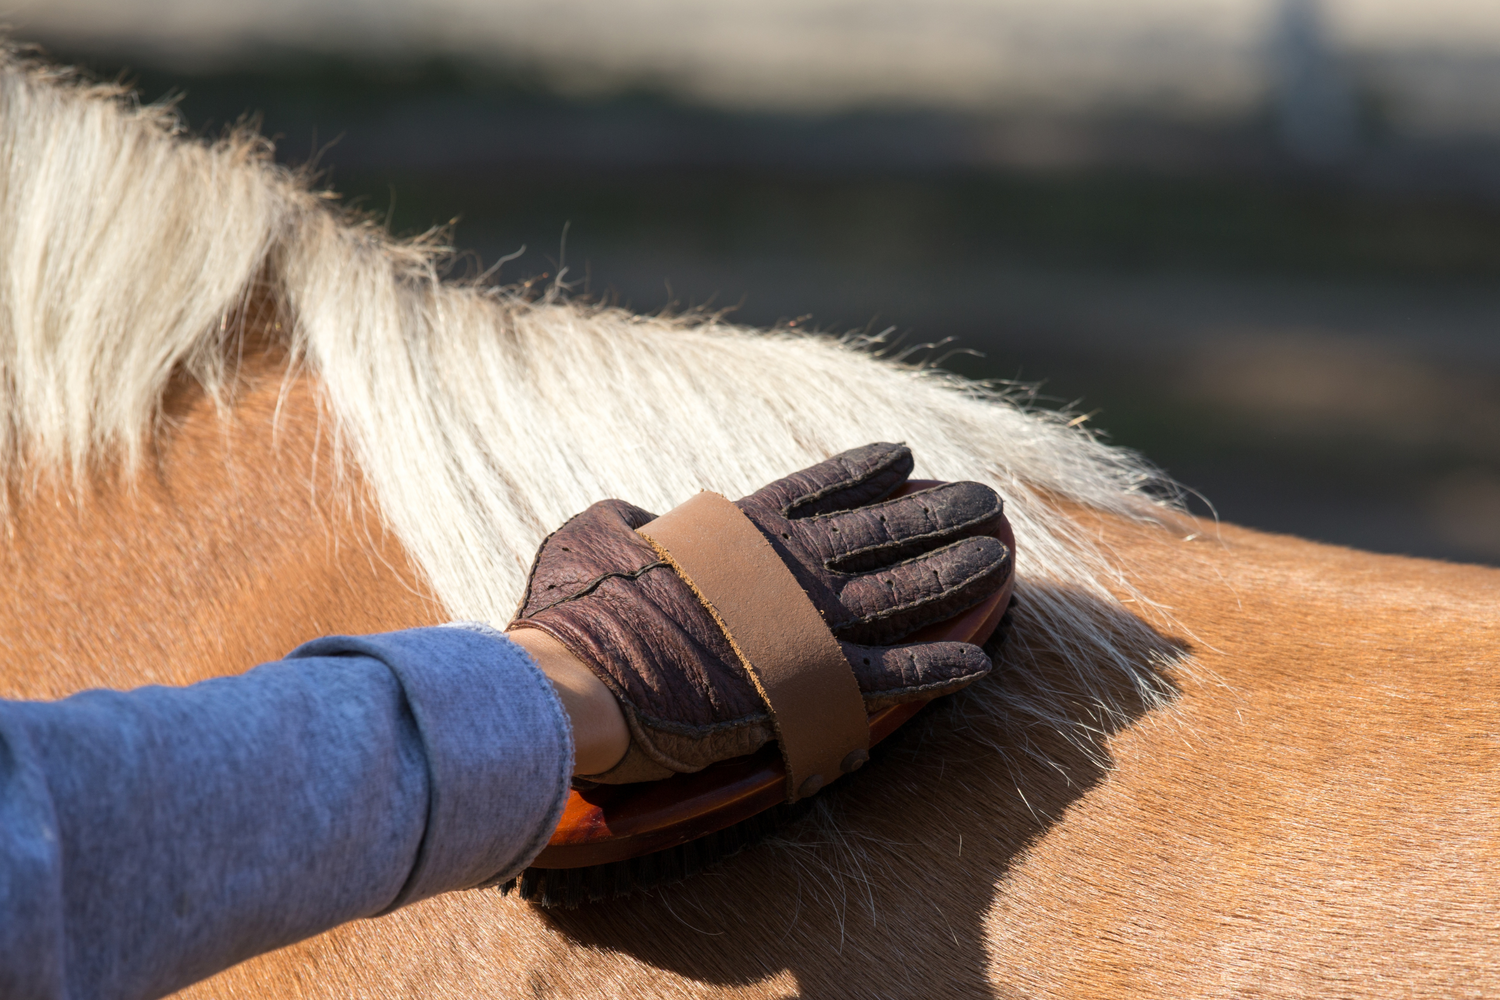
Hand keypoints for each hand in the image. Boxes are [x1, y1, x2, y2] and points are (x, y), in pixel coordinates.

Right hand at [508, 443, 1011, 781]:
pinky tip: (982, 660)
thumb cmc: (579, 612)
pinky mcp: (811, 683)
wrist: (584, 679)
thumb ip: (630, 522)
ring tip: (1002, 555)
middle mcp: (787, 566)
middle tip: (985, 500)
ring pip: (904, 590)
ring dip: (957, 572)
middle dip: (937, 512)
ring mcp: (805, 622)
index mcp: (740, 530)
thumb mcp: (593, 537)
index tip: (905, 455)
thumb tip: (640, 516)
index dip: (866, 471)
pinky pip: (893, 674)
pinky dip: (939, 668)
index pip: (818, 488)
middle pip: (882, 530)